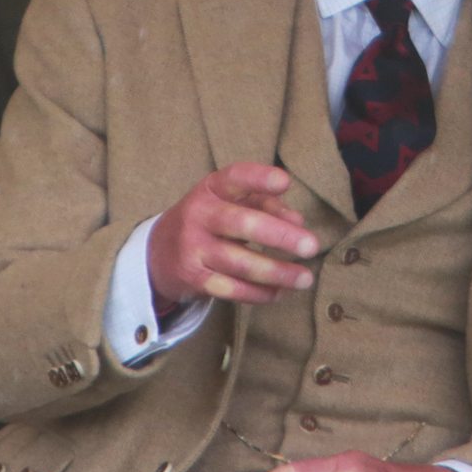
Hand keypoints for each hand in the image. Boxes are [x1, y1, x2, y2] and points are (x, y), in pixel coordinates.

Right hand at [146, 162, 318, 313]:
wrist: (159, 250)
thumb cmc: (212, 220)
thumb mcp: (233, 202)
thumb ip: (267, 204)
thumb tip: (298, 221)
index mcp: (211, 189)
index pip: (234, 178)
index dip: (258, 179)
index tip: (284, 182)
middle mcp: (199, 215)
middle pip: (242, 224)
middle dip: (280, 235)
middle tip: (312, 246)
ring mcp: (193, 248)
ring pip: (240, 263)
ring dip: (277, 272)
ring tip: (305, 278)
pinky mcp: (193, 278)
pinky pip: (231, 289)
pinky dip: (258, 293)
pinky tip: (280, 292)